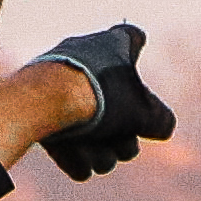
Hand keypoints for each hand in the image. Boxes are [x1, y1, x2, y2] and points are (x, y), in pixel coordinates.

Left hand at [21, 24, 178, 179]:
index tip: (137, 48)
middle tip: (123, 146)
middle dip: (123, 137)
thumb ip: (159, 120)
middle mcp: (83, 58)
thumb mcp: (144, 113)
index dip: (136, 46)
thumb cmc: (101, 97)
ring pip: (90, 128)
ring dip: (100, 152)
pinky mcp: (37, 110)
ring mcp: (58, 83)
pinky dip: (74, 156)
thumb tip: (163, 126)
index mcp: (111, 46)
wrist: (47, 101)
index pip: (130, 37)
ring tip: (98, 157)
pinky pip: (65, 141)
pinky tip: (79, 162)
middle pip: (115, 103)